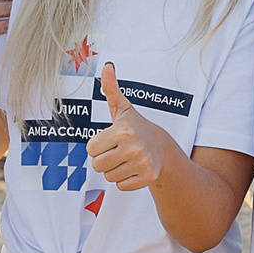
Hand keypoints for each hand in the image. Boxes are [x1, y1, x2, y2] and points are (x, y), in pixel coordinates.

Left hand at [85, 63, 172, 193]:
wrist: (163, 147)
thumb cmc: (136, 127)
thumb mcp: (122, 108)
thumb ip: (111, 89)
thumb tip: (107, 66)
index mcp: (123, 130)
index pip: (91, 149)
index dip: (98, 145)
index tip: (112, 140)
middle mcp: (133, 146)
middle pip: (97, 165)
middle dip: (104, 160)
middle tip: (119, 151)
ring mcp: (142, 163)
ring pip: (108, 177)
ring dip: (115, 170)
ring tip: (127, 159)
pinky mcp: (148, 177)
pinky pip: (121, 186)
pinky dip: (125, 181)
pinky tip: (134, 169)